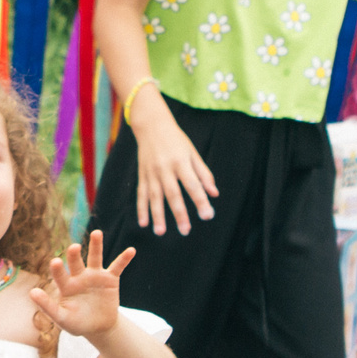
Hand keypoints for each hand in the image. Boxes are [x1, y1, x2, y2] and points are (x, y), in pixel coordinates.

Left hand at [32, 231, 136, 339]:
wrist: (98, 328)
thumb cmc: (77, 323)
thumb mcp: (62, 318)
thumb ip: (47, 306)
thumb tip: (32, 292)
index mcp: (66, 285)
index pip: (59, 274)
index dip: (57, 269)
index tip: (55, 262)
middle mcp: (79, 276)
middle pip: (76, 261)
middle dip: (74, 254)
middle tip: (74, 248)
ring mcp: (95, 276)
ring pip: (95, 257)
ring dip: (96, 245)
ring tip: (96, 233)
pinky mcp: (110, 279)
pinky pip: (117, 267)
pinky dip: (124, 259)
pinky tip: (131, 250)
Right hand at [131, 96, 216, 236]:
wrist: (151, 125)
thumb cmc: (176, 140)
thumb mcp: (192, 153)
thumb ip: (203, 173)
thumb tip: (214, 194)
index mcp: (181, 161)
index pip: (192, 184)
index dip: (200, 200)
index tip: (208, 215)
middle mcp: (165, 167)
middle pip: (173, 194)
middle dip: (179, 213)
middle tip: (185, 231)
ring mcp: (151, 172)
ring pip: (154, 196)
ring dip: (157, 215)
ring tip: (161, 232)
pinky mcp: (142, 174)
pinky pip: (141, 194)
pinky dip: (141, 209)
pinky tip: (144, 222)